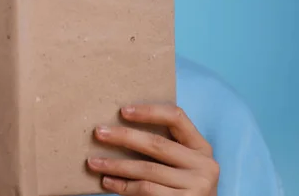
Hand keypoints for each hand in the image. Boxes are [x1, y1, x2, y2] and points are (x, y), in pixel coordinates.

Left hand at [87, 104, 218, 195]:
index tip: (123, 110)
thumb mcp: (182, 164)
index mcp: (202, 148)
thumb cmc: (181, 187)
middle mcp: (204, 165)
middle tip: (99, 132)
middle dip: (123, 136)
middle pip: (157, 143)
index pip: (177, 118)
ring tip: (93, 162)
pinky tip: (107, 182)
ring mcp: (196, 185)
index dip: (149, 111)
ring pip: (147, 169)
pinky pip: (146, 189)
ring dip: (115, 165)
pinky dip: (123, 186)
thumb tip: (119, 129)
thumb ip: (165, 148)